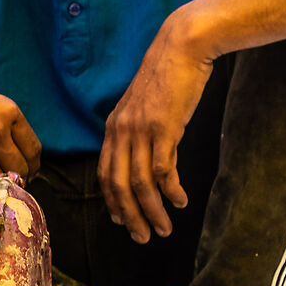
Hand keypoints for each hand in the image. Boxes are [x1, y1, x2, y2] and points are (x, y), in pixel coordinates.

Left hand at [99, 18, 215, 242]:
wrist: (182, 48)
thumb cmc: (168, 78)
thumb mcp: (145, 108)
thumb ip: (141, 132)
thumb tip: (148, 156)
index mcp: (113, 128)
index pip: (104, 174)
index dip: (111, 201)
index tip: (119, 221)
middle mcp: (120, 132)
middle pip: (117, 185)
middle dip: (129, 216)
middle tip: (143, 238)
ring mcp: (140, 130)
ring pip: (138, 183)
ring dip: (151, 211)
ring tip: (164, 229)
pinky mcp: (163, 127)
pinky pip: (162, 169)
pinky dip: (169, 190)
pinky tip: (179, 202)